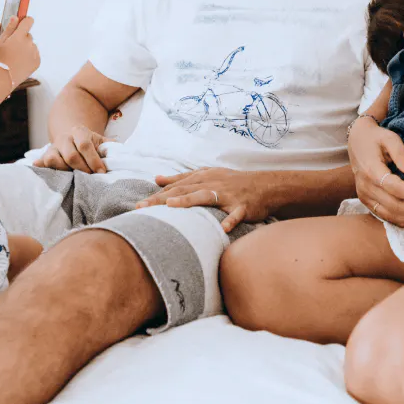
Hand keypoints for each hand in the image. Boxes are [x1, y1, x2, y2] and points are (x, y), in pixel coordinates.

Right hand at [0, 17, 39, 86]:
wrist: (3, 78)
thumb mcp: (0, 42)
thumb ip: (9, 28)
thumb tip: (15, 17)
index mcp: (19, 36)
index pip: (28, 21)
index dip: (26, 20)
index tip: (23, 22)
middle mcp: (29, 43)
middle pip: (28, 35)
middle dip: (22, 38)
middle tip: (12, 47)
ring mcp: (34, 53)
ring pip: (31, 46)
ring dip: (26, 48)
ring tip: (15, 57)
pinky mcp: (37, 61)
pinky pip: (34, 54)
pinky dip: (29, 56)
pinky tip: (20, 62)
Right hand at [32, 126, 111, 173]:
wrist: (72, 137)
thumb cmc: (91, 144)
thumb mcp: (101, 142)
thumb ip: (111, 148)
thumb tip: (122, 155)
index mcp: (79, 131)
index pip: (85, 145)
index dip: (94, 160)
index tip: (101, 173)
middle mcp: (64, 138)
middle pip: (71, 156)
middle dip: (83, 169)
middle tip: (90, 178)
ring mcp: (52, 147)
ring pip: (53, 160)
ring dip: (65, 171)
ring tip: (75, 177)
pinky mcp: (44, 156)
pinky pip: (42, 163)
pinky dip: (43, 169)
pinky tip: (50, 176)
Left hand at [136, 168, 273, 232]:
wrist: (264, 185)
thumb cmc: (232, 182)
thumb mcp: (207, 175)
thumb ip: (182, 178)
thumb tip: (157, 179)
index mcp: (203, 177)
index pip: (176, 186)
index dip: (156, 195)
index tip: (138, 206)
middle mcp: (212, 183)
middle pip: (183, 190)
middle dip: (162, 199)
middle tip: (142, 208)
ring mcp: (227, 195)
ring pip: (205, 196)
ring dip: (188, 200)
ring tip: (172, 206)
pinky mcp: (242, 206)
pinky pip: (236, 214)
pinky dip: (230, 220)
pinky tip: (223, 228)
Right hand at [348, 118, 403, 229]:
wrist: (357, 141)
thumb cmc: (376, 138)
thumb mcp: (389, 138)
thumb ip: (401, 153)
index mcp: (371, 170)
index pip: (395, 187)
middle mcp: (365, 186)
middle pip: (393, 204)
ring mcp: (364, 195)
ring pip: (388, 213)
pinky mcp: (365, 200)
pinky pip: (382, 215)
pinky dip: (399, 222)